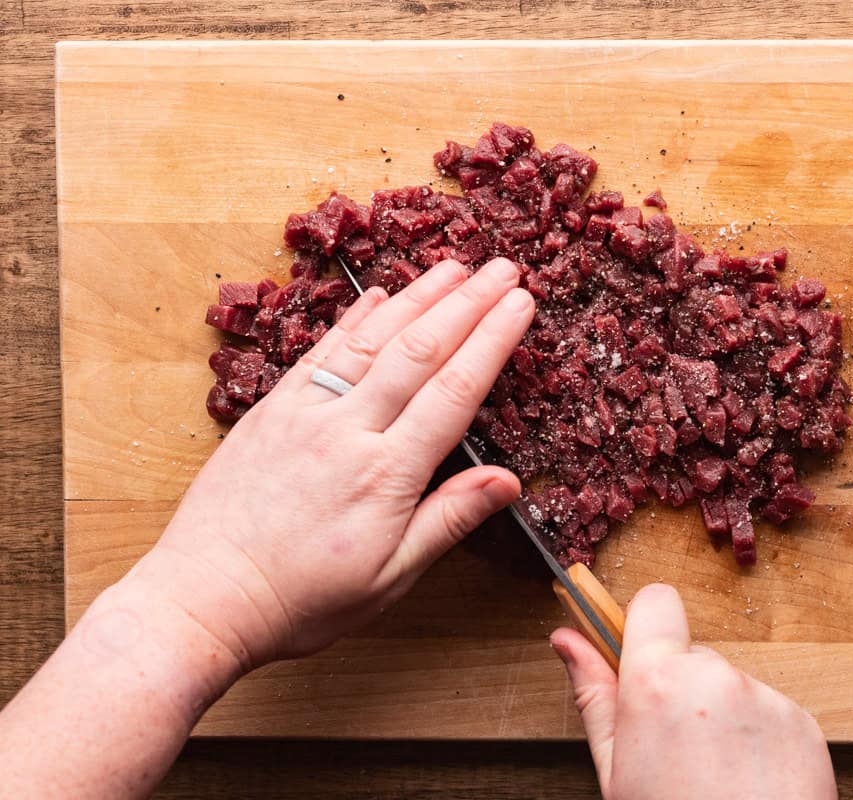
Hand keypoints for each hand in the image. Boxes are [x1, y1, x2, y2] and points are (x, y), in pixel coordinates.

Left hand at [138, 257, 534, 670]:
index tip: (521, 305)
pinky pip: (321, 351)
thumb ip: (448, 520)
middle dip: (467, 304)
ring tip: (454, 266)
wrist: (205, 598)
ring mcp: (305, 412)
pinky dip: (356, 318)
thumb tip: (507, 481)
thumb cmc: (302, 599)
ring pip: (372, 340)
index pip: (454, 391)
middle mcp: (347, 430)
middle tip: (503, 269)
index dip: (492, 341)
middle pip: (419, 351)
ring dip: (418, 297)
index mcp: (386, 474)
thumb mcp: (389, 577)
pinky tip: (382, 294)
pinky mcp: (271, 409)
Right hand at [550, 584, 836, 799]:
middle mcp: (716, 678)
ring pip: (730, 687)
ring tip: (714, 776)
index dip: (645, 627)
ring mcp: (766, 698)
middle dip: (680, 690)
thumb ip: (594, 695)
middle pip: (692, 656)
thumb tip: (566, 640)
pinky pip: (769, 713)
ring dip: (720, 718)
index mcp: (659, 683)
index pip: (655, 601)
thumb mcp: (615, 771)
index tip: (640, 660)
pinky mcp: (803, 723)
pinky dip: (758, 740)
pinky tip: (747, 783)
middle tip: (675, 753)